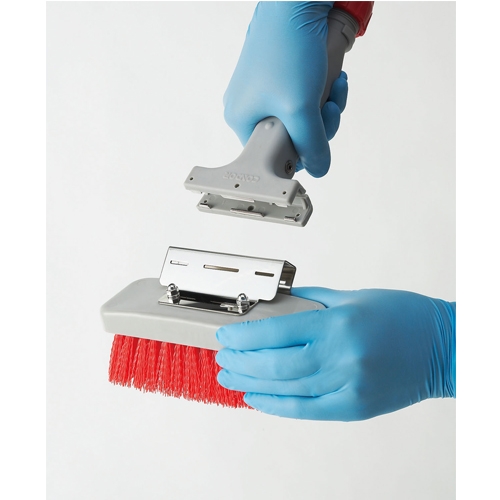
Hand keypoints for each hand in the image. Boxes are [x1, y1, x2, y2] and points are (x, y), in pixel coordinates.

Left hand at [216, 287, 455, 420]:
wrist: (443, 346)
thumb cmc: (402, 315)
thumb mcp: (352, 296)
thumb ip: (310, 300)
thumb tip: (276, 304)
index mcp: (339, 324)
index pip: (276, 332)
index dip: (244, 336)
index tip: (226, 336)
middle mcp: (342, 357)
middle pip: (275, 365)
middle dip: (241, 362)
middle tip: (223, 357)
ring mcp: (348, 386)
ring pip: (286, 389)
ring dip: (251, 384)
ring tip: (230, 378)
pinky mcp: (355, 407)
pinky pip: (306, 410)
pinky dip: (277, 405)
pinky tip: (257, 398)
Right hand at [223, 1, 347, 176]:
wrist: (294, 2)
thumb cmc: (287, 46)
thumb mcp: (301, 108)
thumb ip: (312, 145)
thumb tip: (319, 168)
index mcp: (241, 119)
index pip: (273, 155)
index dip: (301, 150)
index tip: (317, 137)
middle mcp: (249, 107)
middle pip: (291, 137)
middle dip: (319, 125)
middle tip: (328, 108)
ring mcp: (264, 91)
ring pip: (301, 118)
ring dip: (325, 107)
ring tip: (334, 88)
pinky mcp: (280, 78)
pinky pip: (304, 99)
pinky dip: (323, 93)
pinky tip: (333, 80)